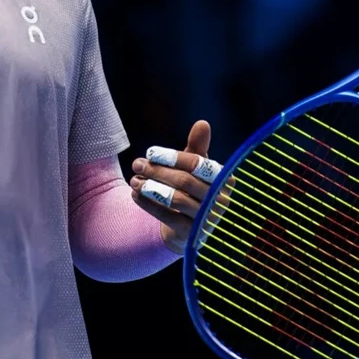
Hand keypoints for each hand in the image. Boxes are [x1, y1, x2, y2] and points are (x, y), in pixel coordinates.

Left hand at [130, 120, 223, 254]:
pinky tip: (135, 195)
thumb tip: (203, 123)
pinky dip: (149, 204)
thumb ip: (197, 147)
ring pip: (176, 199)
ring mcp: (207, 220)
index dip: (173, 157)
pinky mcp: (191, 235)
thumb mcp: (193, 168)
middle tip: (137, 164)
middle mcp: (220, 201)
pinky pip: (167, 217)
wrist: (185, 227)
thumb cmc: (191, 189)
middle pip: (185, 181)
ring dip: (151, 188)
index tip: (150, 152)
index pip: (198, 164)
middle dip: (157, 171)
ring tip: (133, 180)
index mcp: (224, 180)